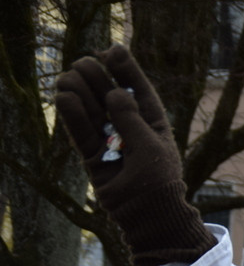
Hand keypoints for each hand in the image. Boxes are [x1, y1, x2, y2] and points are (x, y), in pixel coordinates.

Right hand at [55, 45, 215, 265]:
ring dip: (80, 91)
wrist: (148, 215)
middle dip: (97, 77)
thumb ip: (131, 119)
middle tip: (84, 66)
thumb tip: (114, 92)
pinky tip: (63, 97)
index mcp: (152, 121)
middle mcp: (129, 126)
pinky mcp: (92, 155)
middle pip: (108, 93)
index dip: (125, 68)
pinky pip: (80, 131)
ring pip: (90, 109)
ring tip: (70, 79)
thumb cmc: (158, 180)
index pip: (137, 88)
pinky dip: (72, 115)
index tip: (113, 50)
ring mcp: (109, 139)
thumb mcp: (149, 147)